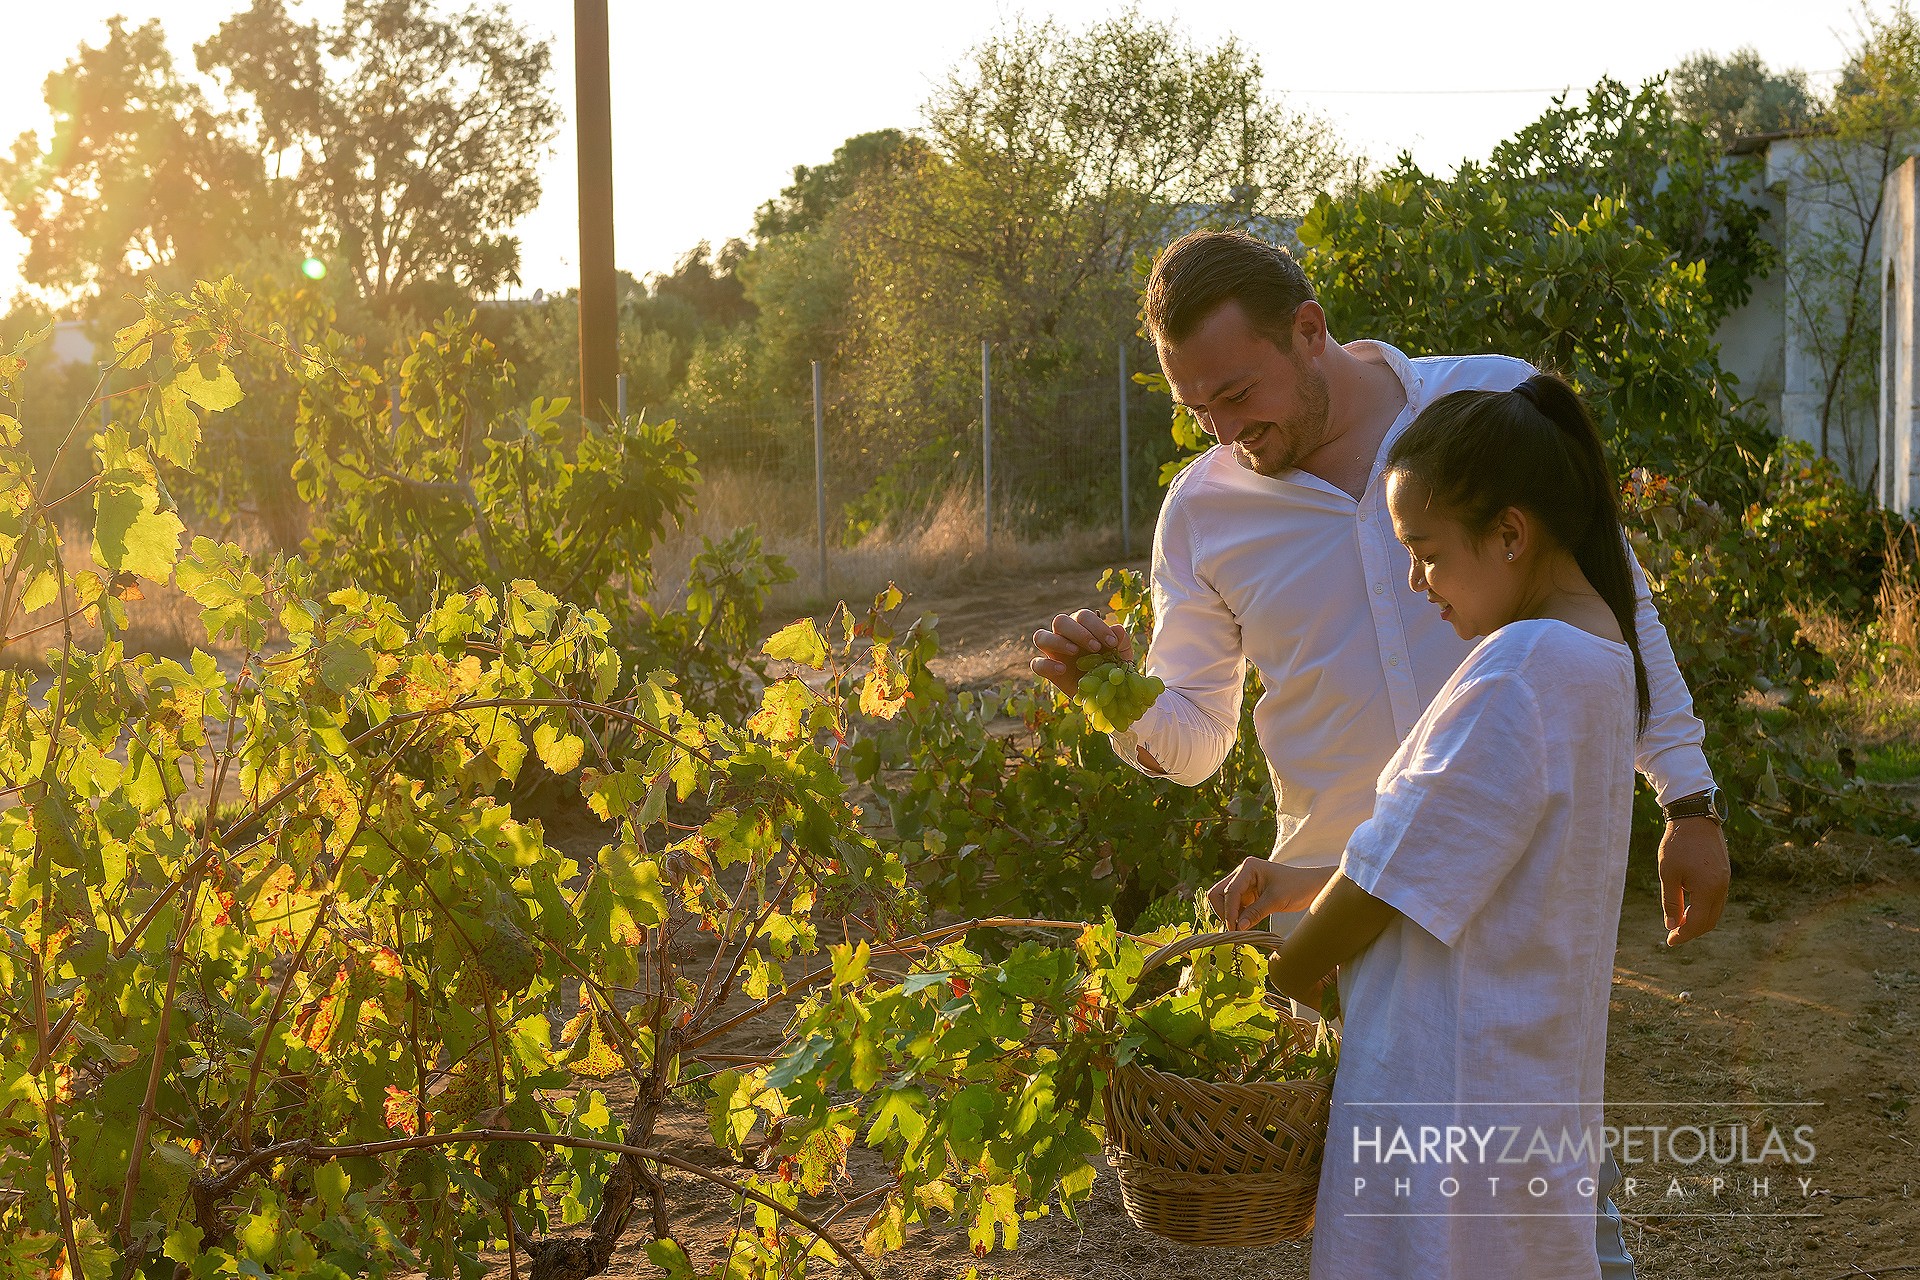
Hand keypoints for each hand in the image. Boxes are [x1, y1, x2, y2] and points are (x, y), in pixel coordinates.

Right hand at [1030, 608, 1133, 697]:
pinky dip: (1047, 664)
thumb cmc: (1113, 668)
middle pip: (1060, 621)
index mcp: (1082, 626)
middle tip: (1095, 648)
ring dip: (1058, 641)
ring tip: (1075, 652)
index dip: (1097, 626)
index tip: (1112, 642)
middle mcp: (1064, 635)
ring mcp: (1053, 652)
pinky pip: (1036, 663)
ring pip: (1040, 636)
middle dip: (1078, 632)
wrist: (1107, 694)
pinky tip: (1063, 670)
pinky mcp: (1047, 670)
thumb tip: (1117, 629)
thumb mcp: (1122, 656)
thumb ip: (1121, 641)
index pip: (1083, 616)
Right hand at [1207, 857, 1332, 930]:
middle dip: (1224, 911)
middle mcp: (1242, 873)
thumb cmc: (1298, 887)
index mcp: (1248, 867)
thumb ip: (1254, 913)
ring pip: (1225, 901)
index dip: (1229, 911)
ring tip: (1240, 929)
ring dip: (1230, 915)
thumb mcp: (1276, 900)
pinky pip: (1235, 906)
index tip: (1234, 929)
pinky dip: (1237, 916)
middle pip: (1219, 893)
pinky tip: (1245, 925)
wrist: (1313, 887)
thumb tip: (1237, 928)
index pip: (1230, 891)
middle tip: (1234, 929)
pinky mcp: (1249, 894)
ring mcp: (1245, 883)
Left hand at [1658, 815, 1729, 945]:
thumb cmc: (1677, 844)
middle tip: (1673, 934)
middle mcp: (1722, 887)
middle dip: (1692, 930)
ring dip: (1699, 919)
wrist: (1694, 815)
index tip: (1669, 941)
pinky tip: (1689, 906)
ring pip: (1715, 909)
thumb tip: (1672, 925)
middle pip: (1710, 920)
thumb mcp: (1668, 874)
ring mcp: (1725, 879)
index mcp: (1709, 889)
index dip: (1684, 934)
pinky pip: (1716, 898)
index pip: (1699, 922)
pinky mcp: (1724, 872)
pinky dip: (1704, 907)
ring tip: (1679, 922)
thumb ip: (1671, 901)